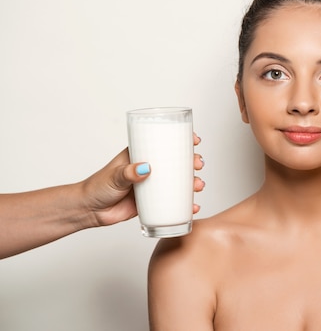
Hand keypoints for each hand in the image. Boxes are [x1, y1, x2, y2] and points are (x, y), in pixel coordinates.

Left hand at [82, 133, 205, 226]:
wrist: (89, 212)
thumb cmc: (97, 187)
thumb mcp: (113, 176)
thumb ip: (128, 173)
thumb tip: (145, 169)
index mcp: (140, 154)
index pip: (163, 142)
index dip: (182, 140)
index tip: (194, 140)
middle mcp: (149, 168)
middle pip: (176, 162)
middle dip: (192, 162)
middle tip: (198, 165)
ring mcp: (152, 185)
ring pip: (178, 181)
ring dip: (192, 182)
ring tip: (197, 186)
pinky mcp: (152, 202)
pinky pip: (172, 201)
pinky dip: (185, 204)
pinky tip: (193, 207)